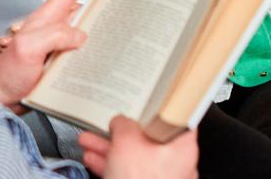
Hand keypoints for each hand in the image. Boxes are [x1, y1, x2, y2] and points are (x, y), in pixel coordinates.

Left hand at [0, 0, 117, 108]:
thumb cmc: (7, 72)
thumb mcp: (28, 47)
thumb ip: (54, 35)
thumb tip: (81, 35)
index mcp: (47, 18)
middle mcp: (55, 28)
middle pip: (84, 8)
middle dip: (105, 2)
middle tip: (127, 2)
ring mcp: (58, 45)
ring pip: (87, 31)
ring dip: (104, 31)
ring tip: (125, 33)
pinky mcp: (61, 62)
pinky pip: (83, 52)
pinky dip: (97, 53)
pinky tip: (108, 61)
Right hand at [79, 117, 197, 178]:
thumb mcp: (127, 141)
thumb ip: (123, 124)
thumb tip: (120, 121)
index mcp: (182, 148)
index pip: (176, 119)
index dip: (159, 107)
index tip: (146, 99)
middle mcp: (176, 164)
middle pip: (148, 138)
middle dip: (121, 130)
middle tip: (107, 122)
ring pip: (134, 156)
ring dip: (109, 147)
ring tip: (88, 140)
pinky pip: (128, 172)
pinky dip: (111, 164)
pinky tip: (92, 158)